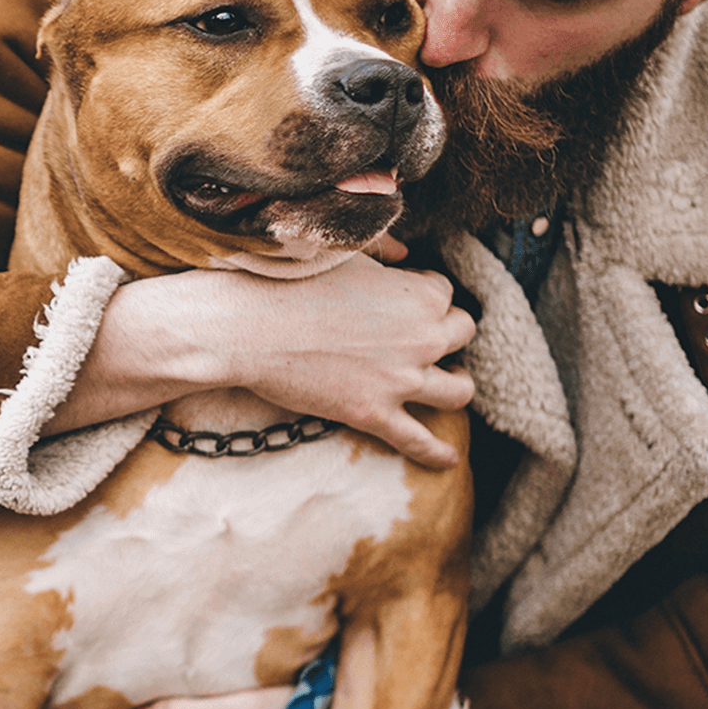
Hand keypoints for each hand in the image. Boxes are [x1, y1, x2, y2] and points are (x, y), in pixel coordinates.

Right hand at [53, 256, 475, 465]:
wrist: (246, 326)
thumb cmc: (288, 281)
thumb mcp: (343, 252)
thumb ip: (383, 248)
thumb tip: (406, 255)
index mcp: (419, 294)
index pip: (443, 292)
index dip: (421, 294)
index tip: (399, 300)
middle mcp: (424, 338)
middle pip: (461, 334)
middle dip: (446, 332)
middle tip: (424, 336)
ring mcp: (401, 380)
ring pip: (458, 390)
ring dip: (455, 383)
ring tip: (447, 382)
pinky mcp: (374, 414)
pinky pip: (418, 440)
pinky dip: (436, 453)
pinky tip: (447, 460)